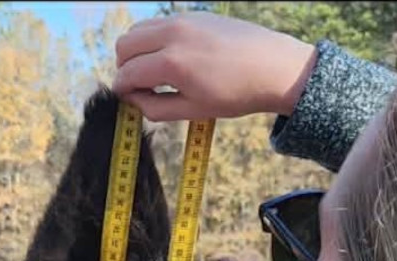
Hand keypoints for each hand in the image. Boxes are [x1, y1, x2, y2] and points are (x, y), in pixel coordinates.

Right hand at [113, 12, 315, 121]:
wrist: (274, 68)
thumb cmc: (237, 94)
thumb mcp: (194, 110)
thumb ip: (156, 108)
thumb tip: (134, 100)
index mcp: (171, 62)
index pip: (128, 73)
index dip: (122, 89)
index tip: (127, 98)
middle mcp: (173, 34)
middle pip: (125, 45)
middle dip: (125, 66)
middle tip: (139, 85)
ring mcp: (183, 19)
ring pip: (139, 29)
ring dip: (137, 50)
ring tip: (154, 71)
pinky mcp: (194, 14)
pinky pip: (160, 23)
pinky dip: (155, 39)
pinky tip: (173, 58)